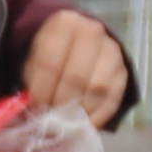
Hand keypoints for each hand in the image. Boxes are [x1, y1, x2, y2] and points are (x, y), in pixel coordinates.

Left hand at [23, 5, 132, 129]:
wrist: (73, 41)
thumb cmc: (45, 54)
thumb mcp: (30, 59)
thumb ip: (30, 81)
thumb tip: (27, 115)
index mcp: (63, 25)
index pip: (49, 63)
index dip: (41, 91)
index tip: (34, 108)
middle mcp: (91, 32)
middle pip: (76, 77)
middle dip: (60, 104)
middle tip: (49, 121)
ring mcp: (111, 50)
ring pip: (98, 88)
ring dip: (80, 112)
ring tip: (65, 124)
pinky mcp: (123, 69)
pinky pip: (115, 96)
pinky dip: (99, 115)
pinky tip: (85, 126)